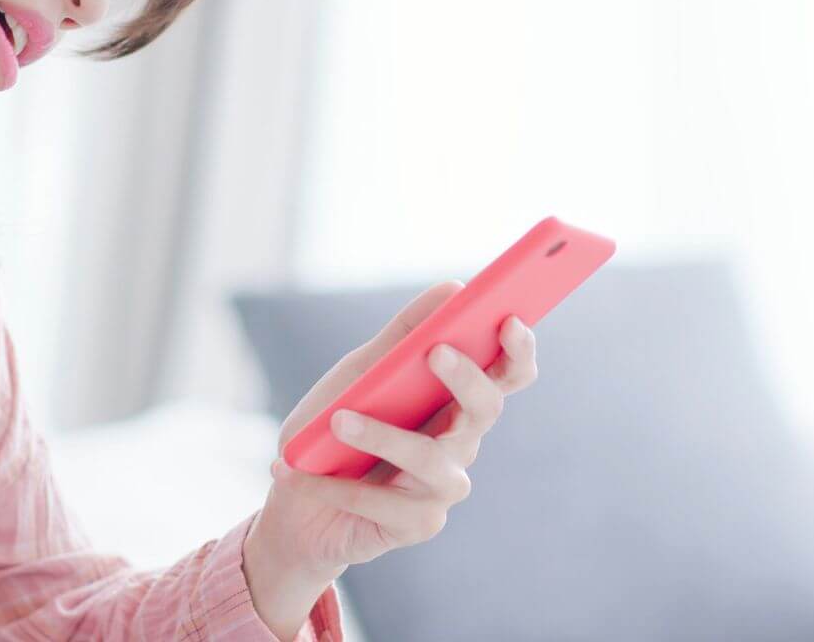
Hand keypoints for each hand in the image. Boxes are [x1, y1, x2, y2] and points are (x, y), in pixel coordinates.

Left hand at [251, 279, 540, 578]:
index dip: (518, 349)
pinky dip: (339, 485)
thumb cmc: (332, 429)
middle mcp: (460, 443)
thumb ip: (404, 335)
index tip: (508, 319)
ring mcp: (444, 488)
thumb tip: (453, 288)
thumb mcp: (359, 373)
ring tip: (338, 419)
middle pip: (486, 410)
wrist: (295, 506)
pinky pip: (386, 502)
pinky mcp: (419, 524)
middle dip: (466, 378)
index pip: (506, 374)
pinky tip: (299, 472)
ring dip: (383, 436)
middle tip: (436, 351)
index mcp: (455, 401)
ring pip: (431, 458)